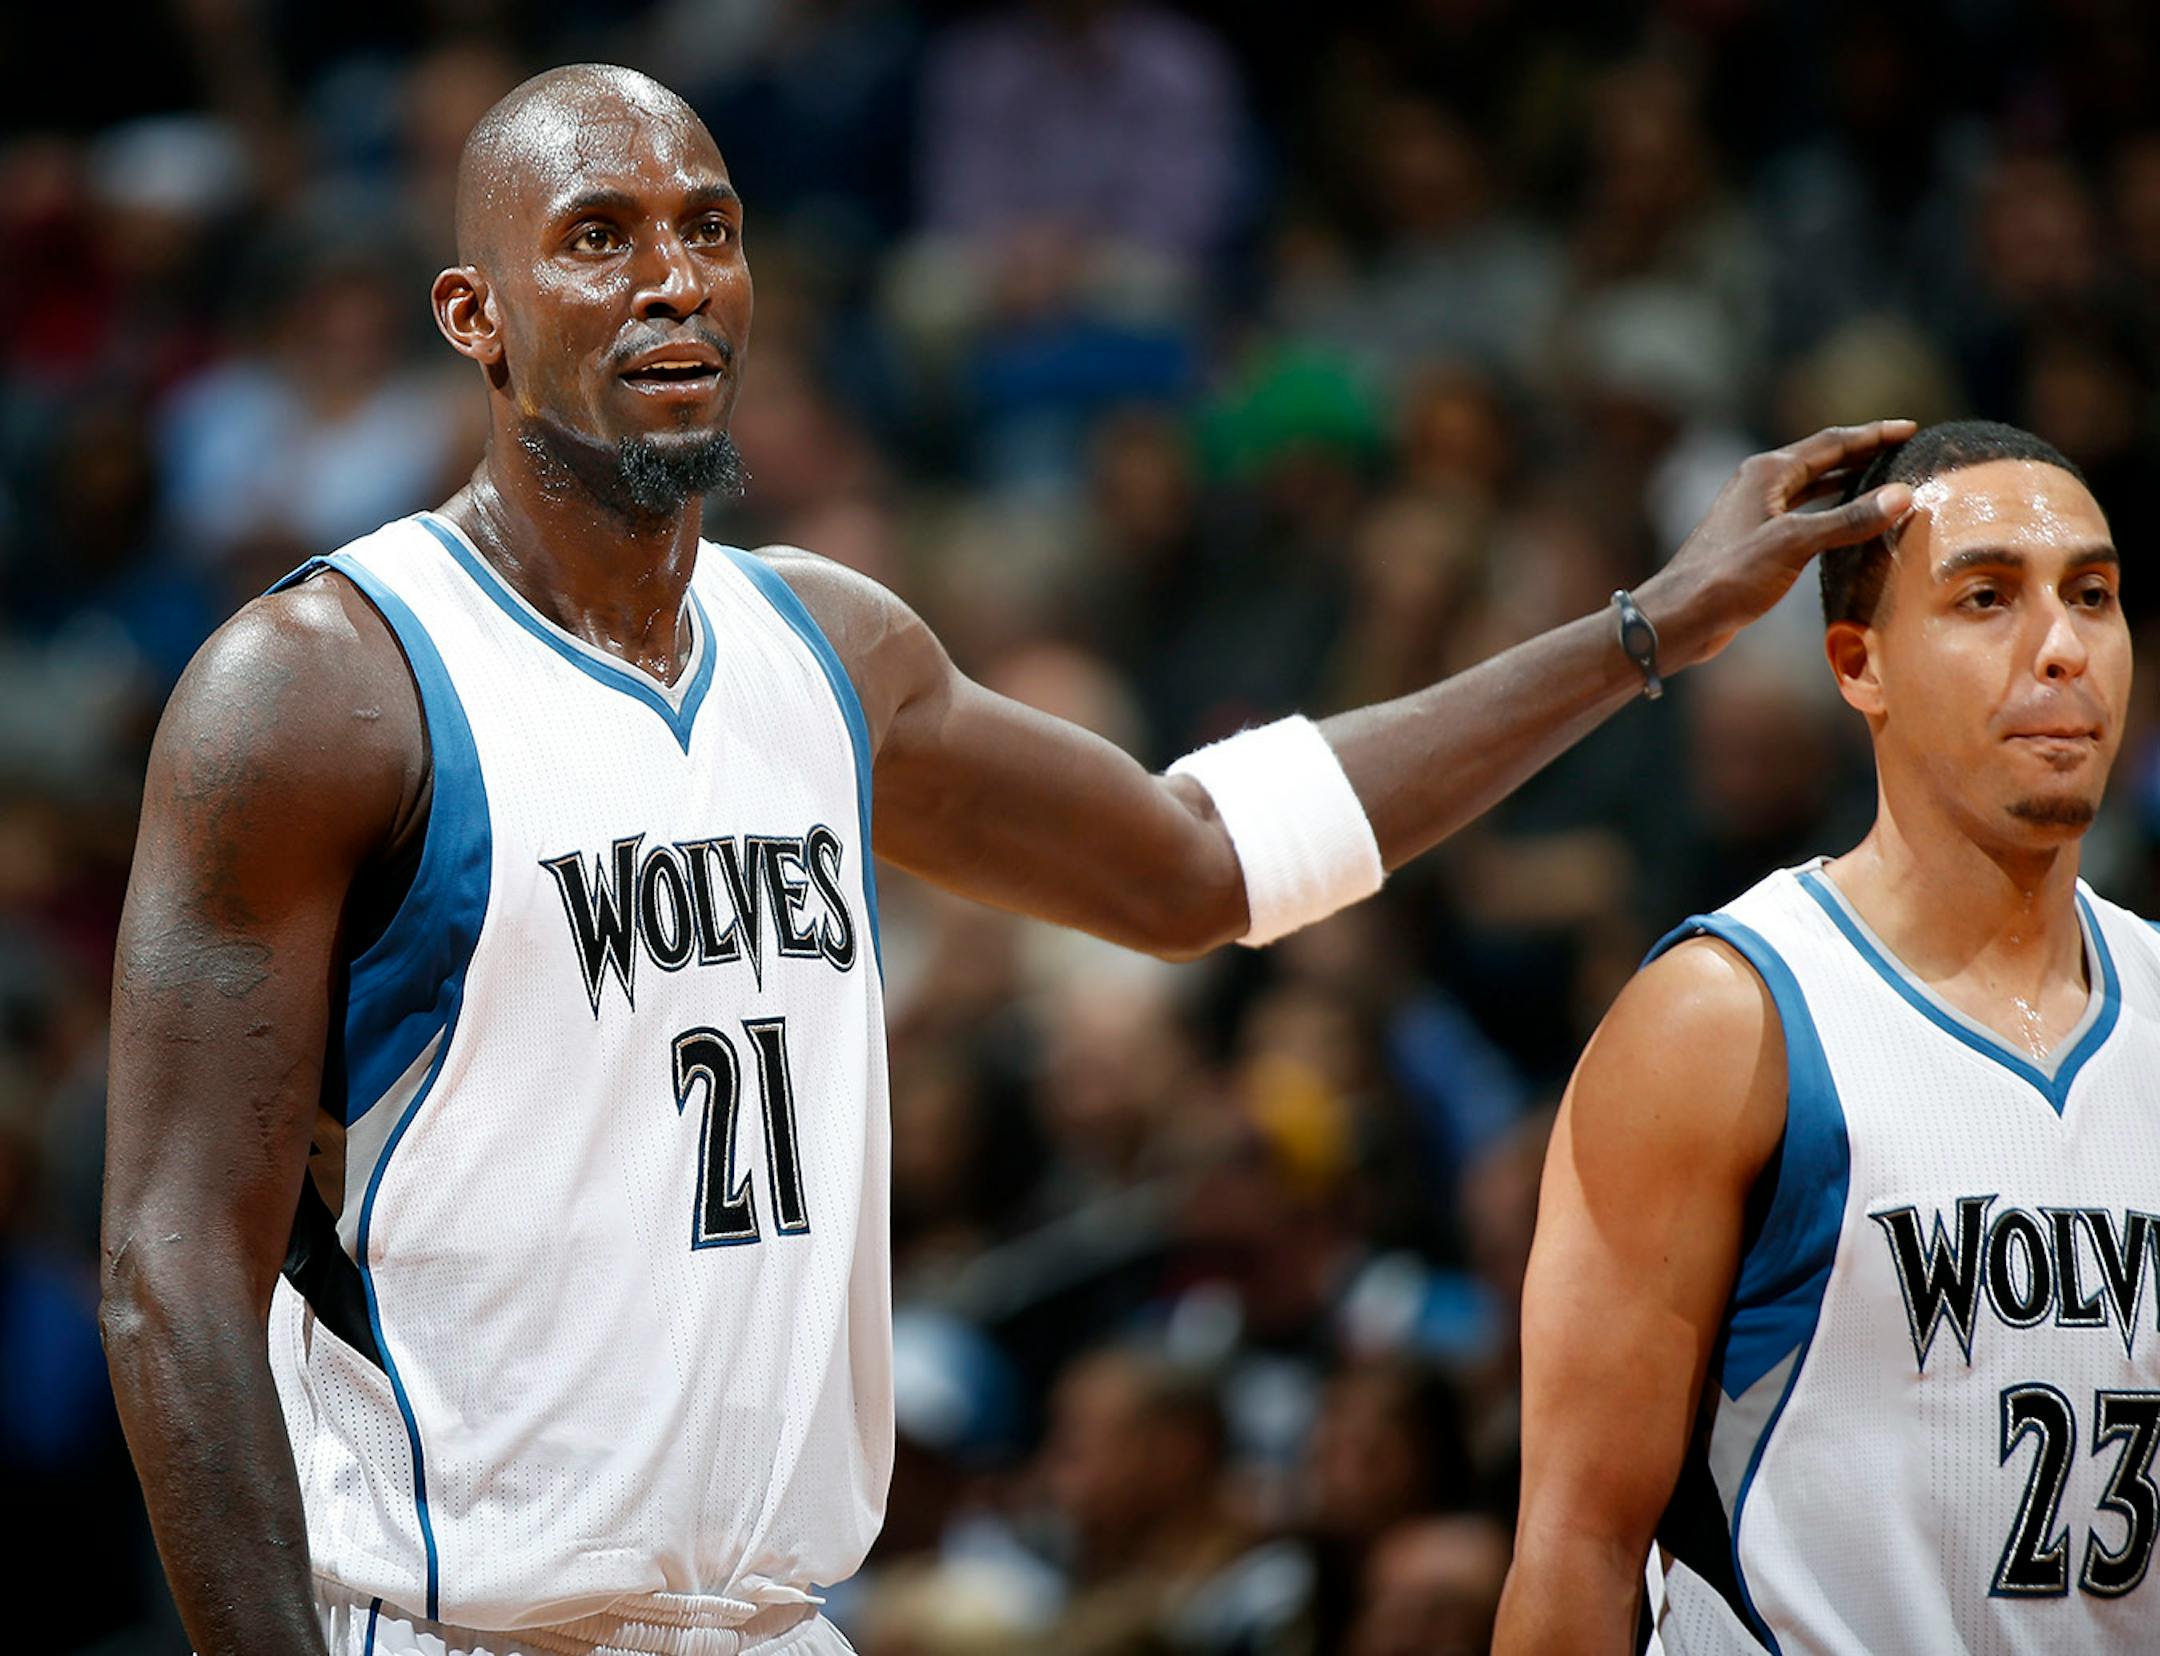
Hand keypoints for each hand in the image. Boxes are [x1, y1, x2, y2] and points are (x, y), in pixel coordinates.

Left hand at [1636, 420, 1916, 669]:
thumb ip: (1847, 519)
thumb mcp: (1793, 543)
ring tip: (1886, 483)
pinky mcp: (1755, 540)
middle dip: (1863, 455)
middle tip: (1904, 452)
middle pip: (1823, 460)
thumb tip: (1902, 495)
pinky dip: (1830, 513)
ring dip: (1848, 483)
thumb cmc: (1729, 576)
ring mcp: (1756, 511)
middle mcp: (1760, 484)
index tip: (1911, 429)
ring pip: (1812, 488)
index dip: (1873, 435)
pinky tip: (1848, 524)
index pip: (1833, 442)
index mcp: (1768, 472)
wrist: (1681, 615)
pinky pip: (1803, 515)